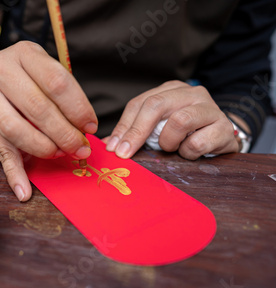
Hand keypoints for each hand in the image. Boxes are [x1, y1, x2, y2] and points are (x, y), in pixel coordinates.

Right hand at [0, 41, 97, 200]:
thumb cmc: (18, 76)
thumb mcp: (39, 68)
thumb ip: (60, 93)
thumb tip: (85, 129)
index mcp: (24, 53)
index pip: (57, 83)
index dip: (78, 109)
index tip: (90, 126)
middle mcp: (0, 70)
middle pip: (39, 108)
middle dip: (65, 133)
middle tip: (80, 148)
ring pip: (17, 130)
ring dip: (44, 149)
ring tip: (59, 154)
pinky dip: (13, 174)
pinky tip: (24, 191)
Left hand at [103, 80, 239, 159]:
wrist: (223, 140)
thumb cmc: (185, 135)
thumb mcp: (157, 130)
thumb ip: (134, 134)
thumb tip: (107, 145)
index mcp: (170, 90)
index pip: (139, 103)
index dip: (123, 126)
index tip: (112, 147)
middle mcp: (191, 92)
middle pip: (155, 105)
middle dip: (136, 132)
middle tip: (126, 153)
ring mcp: (210, 107)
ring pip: (179, 121)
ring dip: (168, 142)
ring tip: (172, 148)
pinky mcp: (224, 127)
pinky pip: (197, 142)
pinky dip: (188, 153)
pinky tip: (190, 153)